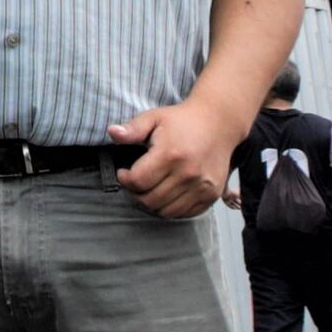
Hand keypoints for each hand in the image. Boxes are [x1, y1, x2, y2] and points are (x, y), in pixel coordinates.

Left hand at [109, 84, 248, 218]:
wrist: (219, 122)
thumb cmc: (183, 120)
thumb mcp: (154, 118)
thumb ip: (132, 129)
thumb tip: (112, 132)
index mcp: (170, 154)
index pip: (138, 181)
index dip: (125, 180)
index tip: (124, 173)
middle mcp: (188, 173)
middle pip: (150, 200)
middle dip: (135, 194)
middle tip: (134, 184)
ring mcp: (202, 186)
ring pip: (166, 211)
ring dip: (152, 204)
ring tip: (148, 190)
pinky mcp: (212, 194)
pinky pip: (185, 213)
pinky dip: (171, 209)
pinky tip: (165, 194)